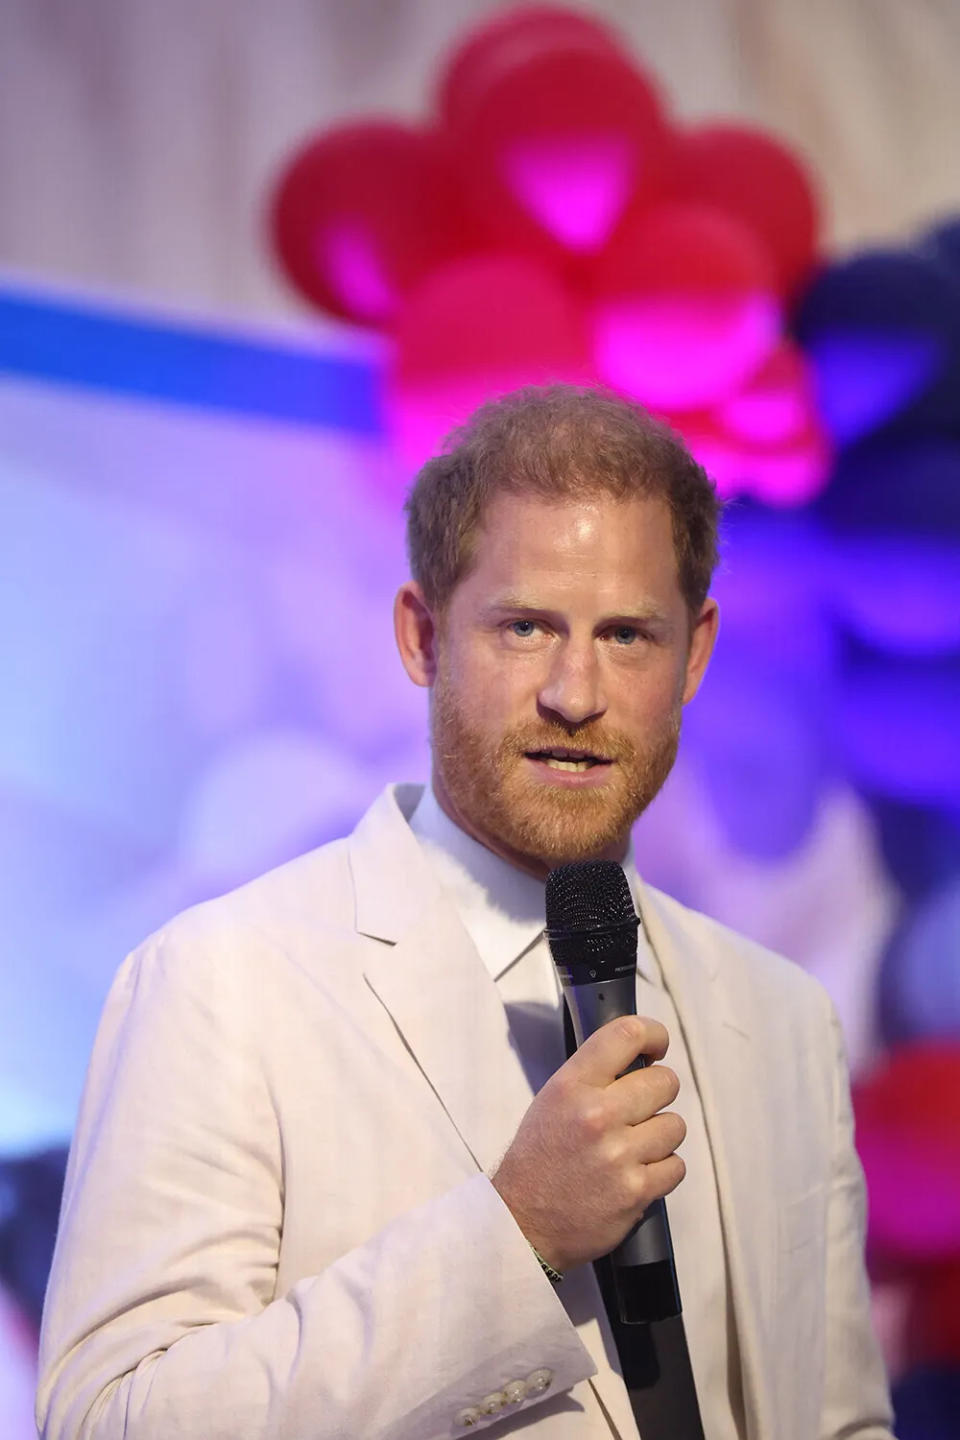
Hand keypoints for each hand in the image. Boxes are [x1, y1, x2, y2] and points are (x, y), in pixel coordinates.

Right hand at [491, 1016, 684, 1273]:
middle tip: (639, 1111)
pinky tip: (636, 1174)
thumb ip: (594, 1078)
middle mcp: (598, 1114)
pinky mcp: (636, 1191)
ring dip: (660, 1136)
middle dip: (658, 1094)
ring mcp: (619, 1154)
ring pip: (675, 1126)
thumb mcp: (552, 1100)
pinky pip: (676, 1166)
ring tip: (633, 1148)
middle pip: (666, 1082)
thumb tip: (641, 1061)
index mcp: (573, 1085)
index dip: (654, 1034)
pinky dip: (662, 1171)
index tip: (657, 1047)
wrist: (522, 1222)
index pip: (627, 1034)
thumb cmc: (538, 1157)